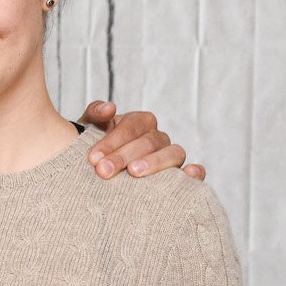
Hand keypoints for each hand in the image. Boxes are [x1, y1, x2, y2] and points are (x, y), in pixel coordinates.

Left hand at [79, 101, 205, 180]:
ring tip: (134, 173)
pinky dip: (195, 173)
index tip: (93, 158)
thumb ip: (95, 114)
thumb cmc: (96, 149)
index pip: (132, 126)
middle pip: (149, 142)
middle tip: (103, 171)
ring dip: (154, 162)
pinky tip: (189, 174)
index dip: (112, 141)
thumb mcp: (89, 129)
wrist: (100, 173)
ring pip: (174, 154)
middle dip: (124, 156)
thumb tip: (110, 108)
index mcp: (139, 122)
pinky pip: (196, 173)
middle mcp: (158, 137)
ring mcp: (171, 156)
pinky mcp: (180, 177)